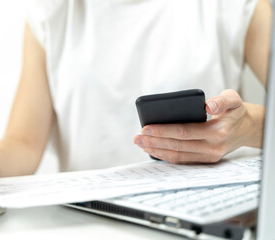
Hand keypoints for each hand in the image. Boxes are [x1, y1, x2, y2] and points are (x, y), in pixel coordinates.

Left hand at [134, 89, 257, 163]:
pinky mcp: (204, 161)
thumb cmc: (235, 112)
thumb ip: (222, 100)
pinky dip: (165, 156)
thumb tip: (208, 105)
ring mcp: (208, 157)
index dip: (163, 130)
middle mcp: (213, 147)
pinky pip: (181, 160)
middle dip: (154, 142)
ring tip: (140, 144)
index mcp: (218, 132)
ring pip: (177, 156)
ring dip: (156, 150)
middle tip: (137, 137)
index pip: (184, 132)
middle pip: (177, 146)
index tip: (146, 128)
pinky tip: (152, 150)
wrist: (247, 129)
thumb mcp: (234, 99)